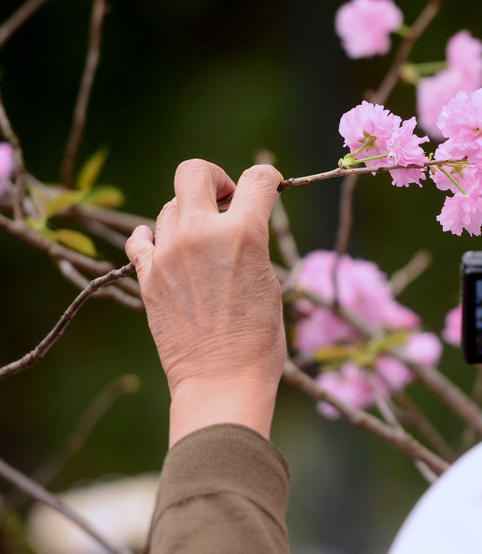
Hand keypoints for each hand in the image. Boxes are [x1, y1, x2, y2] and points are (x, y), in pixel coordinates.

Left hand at [126, 160, 286, 445]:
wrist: (222, 380)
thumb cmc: (259, 341)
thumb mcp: (270, 282)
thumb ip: (252, 244)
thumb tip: (239, 224)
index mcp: (244, 235)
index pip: (258, 180)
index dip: (268, 178)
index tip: (268, 188)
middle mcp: (201, 235)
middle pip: (194, 173)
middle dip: (213, 179)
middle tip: (224, 201)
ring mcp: (168, 253)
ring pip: (171, 207)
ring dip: (188, 216)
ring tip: (201, 244)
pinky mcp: (147, 275)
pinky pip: (140, 238)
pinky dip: (151, 236)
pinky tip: (162, 245)